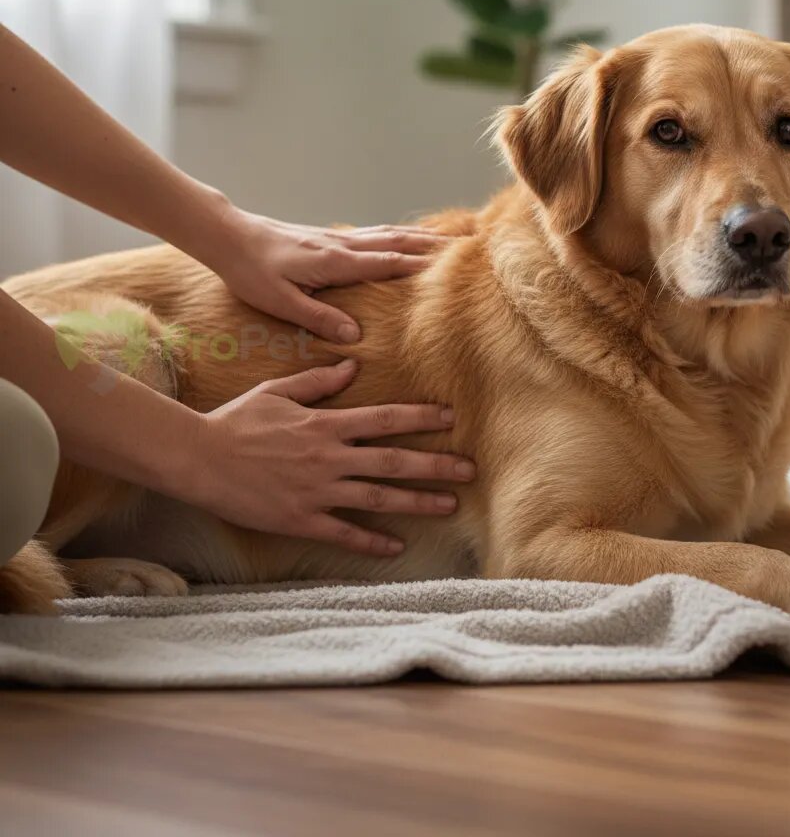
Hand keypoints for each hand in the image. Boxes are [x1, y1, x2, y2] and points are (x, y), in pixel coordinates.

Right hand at [186, 360, 474, 554]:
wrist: (198, 459)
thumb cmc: (237, 421)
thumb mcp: (278, 391)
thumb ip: (318, 381)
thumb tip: (353, 365)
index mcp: (325, 424)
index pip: (385, 419)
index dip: (421, 418)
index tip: (450, 419)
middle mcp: (329, 457)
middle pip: (394, 461)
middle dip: (436, 465)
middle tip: (470, 470)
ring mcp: (317, 491)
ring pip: (378, 498)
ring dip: (417, 502)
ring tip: (450, 506)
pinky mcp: (300, 519)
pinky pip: (344, 533)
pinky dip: (371, 542)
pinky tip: (397, 546)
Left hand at [201, 207, 447, 341]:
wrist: (227, 236)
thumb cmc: (250, 272)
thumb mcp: (281, 302)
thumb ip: (318, 318)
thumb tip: (355, 336)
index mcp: (335, 262)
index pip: (388, 262)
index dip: (421, 264)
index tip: (454, 264)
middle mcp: (341, 246)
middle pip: (396, 241)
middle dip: (432, 244)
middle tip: (466, 244)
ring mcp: (335, 238)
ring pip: (386, 234)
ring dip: (417, 235)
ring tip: (445, 238)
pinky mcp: (326, 237)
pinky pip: (370, 234)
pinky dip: (393, 234)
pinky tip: (399, 238)